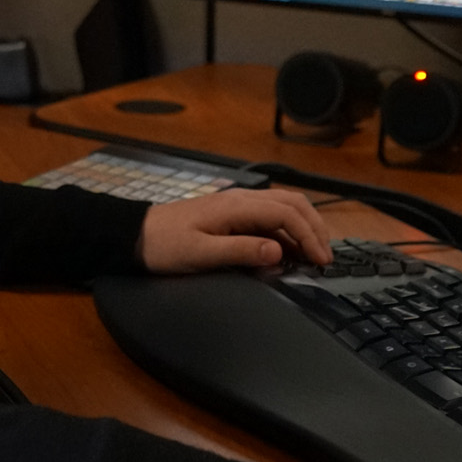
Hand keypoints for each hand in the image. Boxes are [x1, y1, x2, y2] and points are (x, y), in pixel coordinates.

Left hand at [137, 188, 333, 273]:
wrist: (135, 235)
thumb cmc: (164, 246)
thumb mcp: (200, 254)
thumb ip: (240, 252)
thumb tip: (278, 252)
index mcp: (236, 206)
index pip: (287, 214)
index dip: (309, 237)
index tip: (321, 262)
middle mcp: (241, 199)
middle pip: (292, 203)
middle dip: (315, 228)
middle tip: (326, 258)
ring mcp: (237, 204)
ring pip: (284, 206)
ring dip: (304, 227)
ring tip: (314, 254)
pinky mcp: (233, 213)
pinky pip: (270, 215)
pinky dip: (288, 230)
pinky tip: (290, 250)